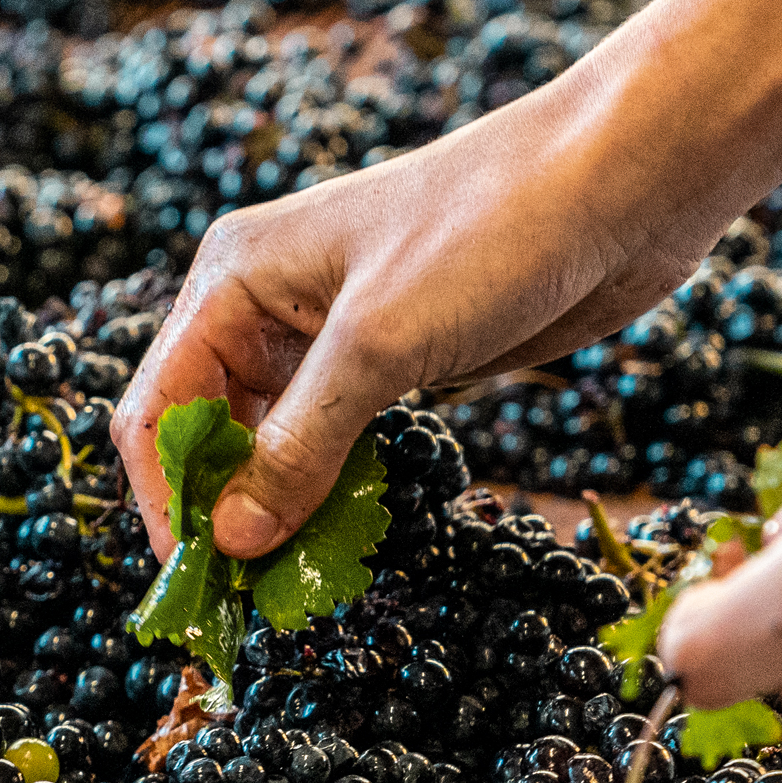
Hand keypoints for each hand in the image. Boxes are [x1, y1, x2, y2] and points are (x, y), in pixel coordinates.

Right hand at [114, 70, 727, 558]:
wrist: (623, 179)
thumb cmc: (492, 231)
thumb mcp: (380, 345)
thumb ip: (299, 448)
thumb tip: (230, 542)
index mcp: (233, 278)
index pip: (157, 409)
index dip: (167, 500)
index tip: (196, 583)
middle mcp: (262, 306)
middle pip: (203, 431)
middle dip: (215, 515)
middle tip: (242, 603)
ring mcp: (326, 335)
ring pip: (267, 444)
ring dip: (272, 513)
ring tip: (289, 588)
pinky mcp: (388, 359)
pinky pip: (330, 442)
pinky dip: (327, 494)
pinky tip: (339, 543)